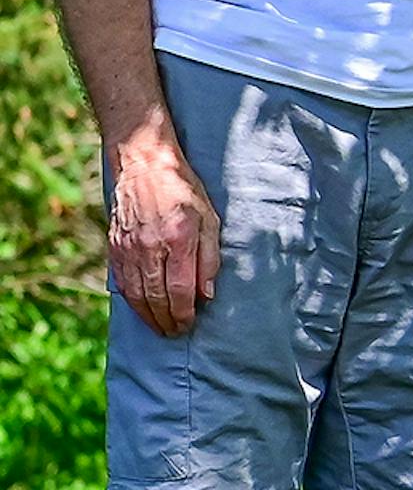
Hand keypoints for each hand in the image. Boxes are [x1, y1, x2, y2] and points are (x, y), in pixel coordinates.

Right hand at [106, 138, 220, 336]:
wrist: (143, 165)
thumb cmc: (183, 189)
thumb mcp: (209, 217)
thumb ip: (210, 256)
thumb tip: (206, 293)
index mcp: (178, 239)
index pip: (180, 289)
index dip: (185, 312)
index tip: (191, 323)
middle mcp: (150, 248)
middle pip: (156, 298)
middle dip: (167, 320)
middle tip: (176, 333)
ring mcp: (128, 249)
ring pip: (137, 294)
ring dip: (148, 316)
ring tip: (160, 328)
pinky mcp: (114, 248)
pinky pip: (122, 282)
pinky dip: (132, 300)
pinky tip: (141, 309)